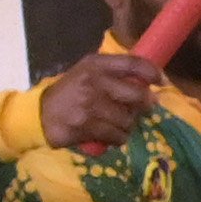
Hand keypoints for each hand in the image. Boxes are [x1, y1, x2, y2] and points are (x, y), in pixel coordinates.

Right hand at [35, 52, 158, 153]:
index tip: (160, 81)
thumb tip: (149, 85)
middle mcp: (94, 82)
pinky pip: (118, 136)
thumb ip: (114, 74)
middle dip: (144, 105)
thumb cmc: (70, 93)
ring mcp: (90, 105)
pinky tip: (106, 133)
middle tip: (138, 109)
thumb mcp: (88, 74)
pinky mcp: (87, 126)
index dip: (151, 72)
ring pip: (129, 120)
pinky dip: (117, 138)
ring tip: (113, 122)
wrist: (40, 114)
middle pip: (138, 96)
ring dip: (126, 125)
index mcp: (95, 65)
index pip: (132, 63)